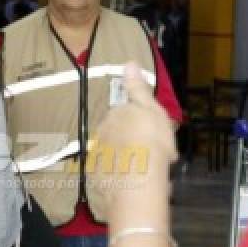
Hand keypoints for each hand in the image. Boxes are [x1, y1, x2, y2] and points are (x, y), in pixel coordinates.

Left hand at [89, 62, 177, 215]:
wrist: (139, 179)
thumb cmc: (152, 140)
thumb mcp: (151, 109)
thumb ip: (138, 88)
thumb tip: (128, 63)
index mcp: (116, 115)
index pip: (123, 113)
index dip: (138, 122)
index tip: (151, 133)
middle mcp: (102, 132)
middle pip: (115, 133)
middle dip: (127, 140)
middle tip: (147, 152)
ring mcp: (97, 154)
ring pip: (110, 152)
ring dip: (122, 158)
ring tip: (141, 171)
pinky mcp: (96, 176)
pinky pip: (107, 172)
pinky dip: (116, 175)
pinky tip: (130, 183)